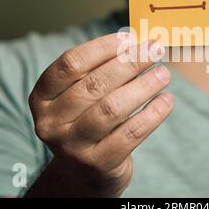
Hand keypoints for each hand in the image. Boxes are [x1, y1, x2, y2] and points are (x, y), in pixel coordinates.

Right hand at [26, 33, 172, 196]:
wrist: (85, 171)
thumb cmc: (87, 120)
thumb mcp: (82, 96)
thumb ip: (100, 71)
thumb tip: (137, 43)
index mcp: (42, 97)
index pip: (71, 63)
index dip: (102, 47)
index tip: (130, 38)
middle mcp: (51, 122)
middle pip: (95, 83)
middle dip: (130, 62)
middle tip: (154, 49)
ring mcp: (72, 146)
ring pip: (113, 108)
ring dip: (144, 86)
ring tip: (164, 73)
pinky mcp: (97, 164)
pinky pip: (131, 133)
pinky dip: (152, 114)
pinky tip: (166, 100)